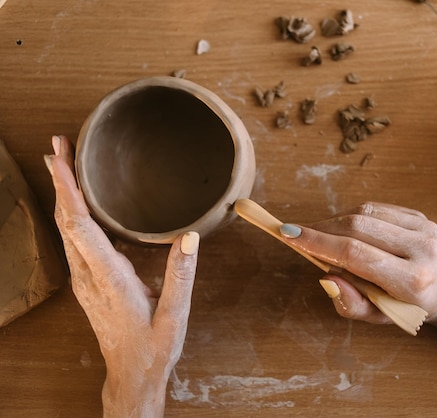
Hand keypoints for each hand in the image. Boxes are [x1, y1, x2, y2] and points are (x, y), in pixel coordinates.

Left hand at [44, 135, 198, 416]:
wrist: (131, 375)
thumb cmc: (153, 347)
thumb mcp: (175, 314)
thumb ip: (182, 275)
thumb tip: (190, 237)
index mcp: (110, 279)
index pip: (81, 226)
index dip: (69, 190)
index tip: (60, 160)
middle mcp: (88, 277)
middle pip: (66, 220)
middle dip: (59, 180)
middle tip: (58, 145)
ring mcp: (83, 280)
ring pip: (65, 229)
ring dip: (62, 193)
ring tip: (62, 163)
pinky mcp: (87, 282)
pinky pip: (73, 239)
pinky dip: (71, 212)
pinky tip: (76, 203)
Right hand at [279, 202, 436, 327]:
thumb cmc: (413, 309)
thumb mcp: (381, 318)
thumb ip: (351, 303)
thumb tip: (326, 277)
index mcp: (412, 280)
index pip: (355, 254)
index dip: (319, 242)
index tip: (290, 234)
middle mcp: (422, 249)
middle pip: (358, 227)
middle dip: (322, 228)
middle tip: (299, 234)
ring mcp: (424, 228)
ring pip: (365, 212)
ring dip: (335, 221)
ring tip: (321, 234)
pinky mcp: (420, 216)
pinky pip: (377, 208)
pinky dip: (354, 216)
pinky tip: (345, 229)